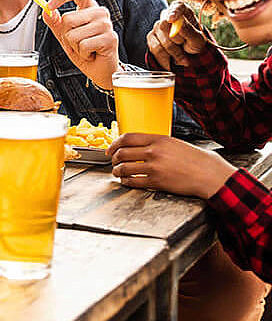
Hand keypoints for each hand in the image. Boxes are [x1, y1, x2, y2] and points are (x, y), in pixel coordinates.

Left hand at [42, 0, 119, 88]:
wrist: (100, 69)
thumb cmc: (84, 50)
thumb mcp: (64, 35)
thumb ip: (55, 22)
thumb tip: (47, 12)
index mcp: (89, 7)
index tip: (49, 6)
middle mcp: (100, 13)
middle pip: (68, 18)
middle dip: (66, 36)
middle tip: (77, 43)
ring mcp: (106, 25)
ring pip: (73, 34)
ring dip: (74, 47)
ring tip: (85, 50)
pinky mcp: (110, 38)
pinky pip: (83, 46)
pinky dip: (82, 54)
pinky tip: (92, 55)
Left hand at [108, 132, 235, 198]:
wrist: (210, 174)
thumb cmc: (196, 160)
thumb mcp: (175, 143)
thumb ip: (157, 143)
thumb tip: (140, 146)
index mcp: (158, 139)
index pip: (127, 138)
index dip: (114, 144)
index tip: (111, 149)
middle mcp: (154, 152)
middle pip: (122, 153)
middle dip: (114, 159)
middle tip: (113, 162)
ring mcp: (155, 167)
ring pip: (124, 168)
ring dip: (117, 171)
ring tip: (118, 173)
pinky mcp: (157, 182)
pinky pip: (134, 181)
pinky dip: (126, 182)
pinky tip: (126, 181)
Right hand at [146, 1, 207, 69]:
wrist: (189, 53)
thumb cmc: (195, 42)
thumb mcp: (198, 39)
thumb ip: (189, 31)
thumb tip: (178, 25)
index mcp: (182, 10)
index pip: (177, 6)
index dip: (174, 12)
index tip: (172, 19)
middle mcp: (167, 15)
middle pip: (164, 25)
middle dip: (176, 40)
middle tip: (185, 46)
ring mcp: (157, 26)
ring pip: (160, 39)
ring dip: (173, 52)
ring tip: (182, 57)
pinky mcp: (151, 37)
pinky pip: (154, 48)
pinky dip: (165, 58)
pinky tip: (171, 60)